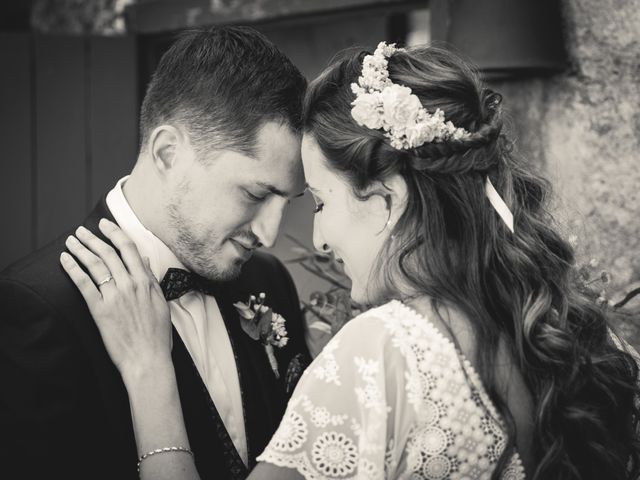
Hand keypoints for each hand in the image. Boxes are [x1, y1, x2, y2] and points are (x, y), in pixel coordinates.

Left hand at [60, 218, 171, 381]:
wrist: (148, 359)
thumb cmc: (157, 335)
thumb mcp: (161, 303)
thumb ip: (151, 280)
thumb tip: (144, 260)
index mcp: (146, 282)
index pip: (129, 248)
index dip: (115, 233)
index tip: (105, 225)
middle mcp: (130, 285)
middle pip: (108, 253)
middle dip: (93, 238)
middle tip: (81, 230)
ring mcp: (114, 296)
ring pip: (94, 264)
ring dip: (80, 248)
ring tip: (71, 240)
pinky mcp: (100, 310)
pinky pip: (83, 284)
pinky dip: (73, 269)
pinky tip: (65, 260)